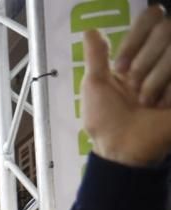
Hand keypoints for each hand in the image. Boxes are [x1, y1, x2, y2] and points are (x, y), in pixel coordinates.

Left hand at [83, 8, 170, 165]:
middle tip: (135, 89)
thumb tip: (90, 30)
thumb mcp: (95, 85)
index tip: (122, 67)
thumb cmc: (105, 120)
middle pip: (167, 30)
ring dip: (155, 81)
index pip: (152, 17)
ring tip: (147, 101)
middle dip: (145, 63)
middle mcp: (163, 57)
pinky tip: (163, 107)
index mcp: (140, 53)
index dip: (135, 39)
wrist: (123, 147)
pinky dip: (169, 92)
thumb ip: (96, 55)